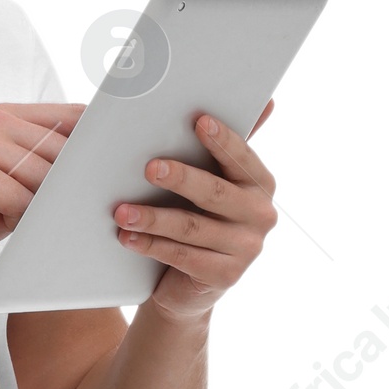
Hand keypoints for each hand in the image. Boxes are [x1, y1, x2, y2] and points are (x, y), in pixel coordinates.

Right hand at [0, 100, 81, 280]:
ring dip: (34, 208)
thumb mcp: (8, 180)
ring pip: (45, 180)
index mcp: (6, 115)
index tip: (118, 157)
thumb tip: (95, 172)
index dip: (98, 139)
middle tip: (48, 209)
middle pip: (64, 153)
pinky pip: (23, 202)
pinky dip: (15, 221)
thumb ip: (43, 166)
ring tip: (5, 214)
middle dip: (65, 187)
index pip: (72, 117)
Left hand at [115, 100, 276, 323]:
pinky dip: (151, 245)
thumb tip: (267, 101)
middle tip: (149, 167)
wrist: (189, 287)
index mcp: (260, 185)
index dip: (222, 140)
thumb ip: (229, 148)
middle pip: (215, 193)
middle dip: (180, 178)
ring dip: (153, 217)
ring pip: (192, 227)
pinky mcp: (225, 277)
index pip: (242, 158)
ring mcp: (246, 249)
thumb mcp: (214, 184)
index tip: (198, 122)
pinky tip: (127, 237)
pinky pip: (182, 256)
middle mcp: (261, 216)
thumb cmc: (199, 220)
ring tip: (121, 210)